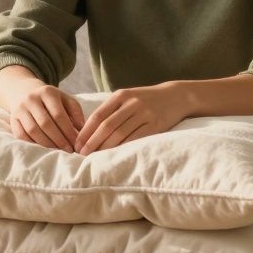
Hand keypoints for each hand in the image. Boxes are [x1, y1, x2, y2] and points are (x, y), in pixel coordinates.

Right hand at [6, 85, 86, 151]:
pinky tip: (43, 149)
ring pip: (33, 130)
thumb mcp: (65, 99)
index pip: (59, 115)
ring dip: (47, 144)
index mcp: (47, 92)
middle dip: (59, 140)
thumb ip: (76, 112)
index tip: (76, 143)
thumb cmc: (51, 100)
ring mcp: (20, 109)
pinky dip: (33, 144)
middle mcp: (31, 99)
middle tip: (68, 150)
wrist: (24, 92)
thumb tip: (82, 130)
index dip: (68, 131)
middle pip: (45, 123)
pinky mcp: (13, 119)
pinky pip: (21, 135)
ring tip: (58, 151)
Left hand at [74, 82, 191, 154]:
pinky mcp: (156, 124)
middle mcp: (132, 103)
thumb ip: (110, 109)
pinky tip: (115, 155)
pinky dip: (124, 148)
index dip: (85, 131)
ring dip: (105, 148)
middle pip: (106, 126)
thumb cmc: (145, 99)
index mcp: (121, 95)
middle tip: (82, 154)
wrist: (176, 96)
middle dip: (92, 142)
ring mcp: (145, 113)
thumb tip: (88, 130)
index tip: (77, 144)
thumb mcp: (127, 96)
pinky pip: (136, 139)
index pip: (98, 116)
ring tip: (95, 157)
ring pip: (120, 134)